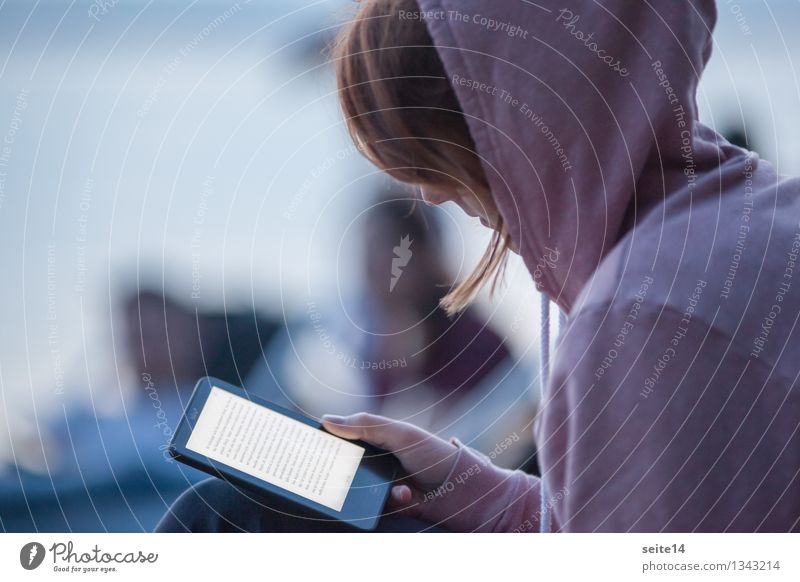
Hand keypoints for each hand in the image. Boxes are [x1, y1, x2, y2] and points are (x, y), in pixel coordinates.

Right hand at [321, 412, 458, 517]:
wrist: (465, 492)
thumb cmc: (434, 455)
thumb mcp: (401, 433)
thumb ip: (366, 424)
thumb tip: (326, 420)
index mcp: (378, 440)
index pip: (345, 438)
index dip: (326, 440)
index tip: (305, 443)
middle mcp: (378, 462)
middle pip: (345, 466)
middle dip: (337, 470)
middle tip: (321, 472)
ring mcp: (383, 485)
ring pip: (356, 490)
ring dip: (365, 488)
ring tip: (383, 483)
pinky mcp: (390, 508)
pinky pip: (373, 508)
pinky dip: (388, 501)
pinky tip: (405, 496)